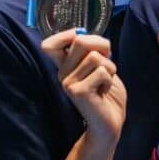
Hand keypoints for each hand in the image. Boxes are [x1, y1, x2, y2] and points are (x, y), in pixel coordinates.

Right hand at [42, 29, 125, 149]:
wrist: (109, 125)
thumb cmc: (107, 94)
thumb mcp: (100, 66)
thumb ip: (92, 51)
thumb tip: (83, 34)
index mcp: (65, 66)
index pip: (49, 45)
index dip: (66, 35)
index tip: (82, 42)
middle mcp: (62, 73)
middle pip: (80, 40)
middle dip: (101, 46)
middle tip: (106, 63)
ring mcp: (68, 83)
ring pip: (95, 57)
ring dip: (109, 68)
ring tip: (105, 82)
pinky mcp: (78, 92)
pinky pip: (102, 72)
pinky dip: (109, 80)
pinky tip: (103, 91)